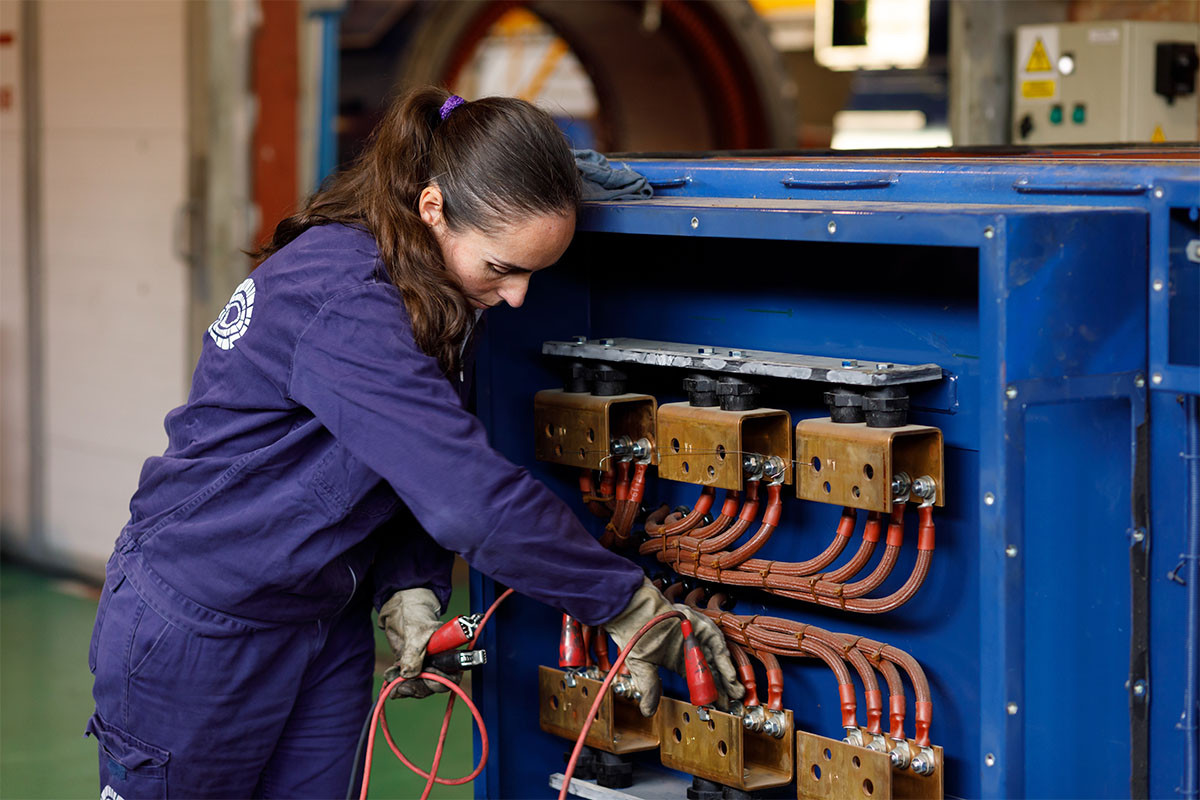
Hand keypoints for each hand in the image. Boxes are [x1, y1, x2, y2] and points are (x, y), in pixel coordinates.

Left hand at [377, 588, 460, 698]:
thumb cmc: (415, 614)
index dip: (439, 681)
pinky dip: (397, 683)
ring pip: (419, 685)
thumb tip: (408, 674)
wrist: (400, 609)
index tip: (424, 680)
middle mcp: (439, 662)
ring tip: (391, 682)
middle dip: (417, 687)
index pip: (451, 675)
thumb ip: (413, 654)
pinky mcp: (411, 667)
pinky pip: (406, 681)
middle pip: (434, 685)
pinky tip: (390, 678)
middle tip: (401, 687)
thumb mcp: (415, 632)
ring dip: (404, 686)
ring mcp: (425, 665)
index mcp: (448, 652)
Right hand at [603, 577, 743, 715]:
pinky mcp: (704, 629)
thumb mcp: (642, 668)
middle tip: (731, 705)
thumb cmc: (636, 636)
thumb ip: (649, 689)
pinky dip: (725, 663)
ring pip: (718, 661)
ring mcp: (699, 639)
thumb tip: (647, 711)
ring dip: (729, 678)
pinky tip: (730, 678)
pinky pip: (718, 648)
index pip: (698, 681)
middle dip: (722, 689)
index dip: (707, 694)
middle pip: (711, 673)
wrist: (636, 615)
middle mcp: (691, 650)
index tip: (714, 708)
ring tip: (736, 694)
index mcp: (679, 661)